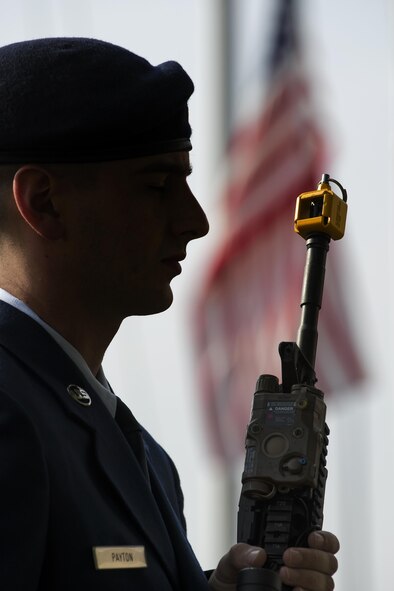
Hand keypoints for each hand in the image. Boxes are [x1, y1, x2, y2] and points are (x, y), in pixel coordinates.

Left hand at [208, 530, 338, 590]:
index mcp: (294, 549)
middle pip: (329, 562)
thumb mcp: (232, 560)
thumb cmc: (235, 578)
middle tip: (288, 557)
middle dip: (311, 557)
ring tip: (284, 574)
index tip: (312, 538)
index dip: (325, 539)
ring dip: (308, 577)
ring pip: (325, 582)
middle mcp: (306, 569)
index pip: (324, 543)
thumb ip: (241, 553)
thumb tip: (258, 555)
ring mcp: (306, 587)